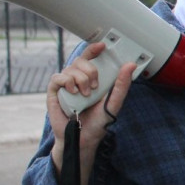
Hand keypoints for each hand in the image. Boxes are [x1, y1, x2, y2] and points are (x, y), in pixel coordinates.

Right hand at [47, 42, 136, 168]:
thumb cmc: (98, 122)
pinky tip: (73, 92)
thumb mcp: (113, 103)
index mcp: (92, 79)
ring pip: (70, 68)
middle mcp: (78, 79)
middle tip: (95, 87)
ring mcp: (65, 85)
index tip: (103, 46)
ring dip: (81, 79)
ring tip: (85, 95)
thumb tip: (130, 65)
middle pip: (81, 60)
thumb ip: (121, 85)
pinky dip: (67, 82)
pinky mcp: (54, 92)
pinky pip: (58, 77)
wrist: (82, 139)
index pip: (91, 58)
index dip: (94, 49)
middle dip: (90, 70)